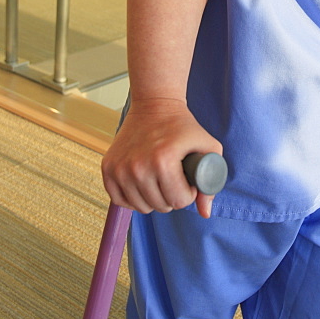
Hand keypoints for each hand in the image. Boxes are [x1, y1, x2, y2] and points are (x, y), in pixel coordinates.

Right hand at [101, 98, 223, 217]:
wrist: (154, 105)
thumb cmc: (183, 126)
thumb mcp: (208, 147)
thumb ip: (212, 181)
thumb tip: (205, 213)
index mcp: (163, 161)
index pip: (179, 201)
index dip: (188, 193)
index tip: (187, 179)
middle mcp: (138, 167)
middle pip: (160, 206)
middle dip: (172, 196)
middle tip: (174, 178)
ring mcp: (120, 168)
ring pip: (141, 207)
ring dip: (153, 199)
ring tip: (160, 180)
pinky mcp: (108, 168)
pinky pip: (120, 200)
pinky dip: (133, 198)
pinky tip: (143, 184)